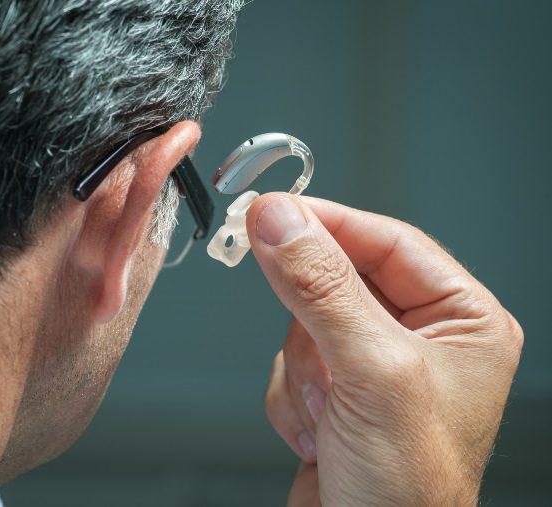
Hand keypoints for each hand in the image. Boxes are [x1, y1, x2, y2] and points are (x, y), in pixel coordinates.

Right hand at [246, 193, 522, 505]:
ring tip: (332, 415)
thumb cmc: (408, 490)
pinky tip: (321, 434)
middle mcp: (420, 336)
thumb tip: (280, 220)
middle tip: (310, 344)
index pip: (388, 240)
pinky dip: (294, 395)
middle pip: (340, 278)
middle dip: (315, 322)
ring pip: (305, 320)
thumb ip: (321, 286)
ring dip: (306, 369)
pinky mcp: (337, 388)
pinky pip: (291, 358)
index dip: (331, 223)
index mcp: (461, 319)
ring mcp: (373, 362)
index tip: (274, 211)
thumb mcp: (371, 371)